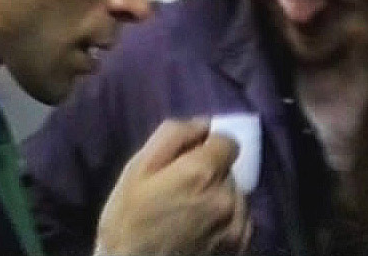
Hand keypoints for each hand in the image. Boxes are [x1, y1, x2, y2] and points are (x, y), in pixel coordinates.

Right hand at [95, 119, 251, 255]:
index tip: (190, 158)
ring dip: (219, 196)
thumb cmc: (127, 219)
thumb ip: (173, 135)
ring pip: (235, 194)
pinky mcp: (238, 248)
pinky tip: (201, 229)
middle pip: (229, 169)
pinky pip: (240, 220)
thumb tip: (203, 124)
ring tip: (191, 211)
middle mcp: (227, 196)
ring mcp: (236, 226)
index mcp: (202, 172)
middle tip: (182, 188)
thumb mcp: (138, 167)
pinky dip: (226, 219)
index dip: (209, 146)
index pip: (228, 141)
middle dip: (210, 172)